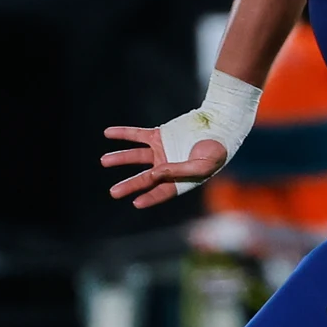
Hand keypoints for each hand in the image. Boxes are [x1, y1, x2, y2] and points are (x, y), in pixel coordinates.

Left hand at [101, 109, 235, 208]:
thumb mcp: (203, 165)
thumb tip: (154, 174)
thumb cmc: (218, 149)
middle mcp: (168, 167)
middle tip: (114, 192)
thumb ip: (178, 171)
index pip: (162, 191)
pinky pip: (138, 135)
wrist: (222, 124)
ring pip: (136, 157)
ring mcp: (162, 151)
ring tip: (104, 161)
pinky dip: (123, 133)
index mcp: (180, 179)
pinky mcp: (159, 135)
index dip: (150, 197)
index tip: (136, 202)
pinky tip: (107, 133)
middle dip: (129, 185)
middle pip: (144, 178)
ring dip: (120, 158)